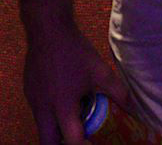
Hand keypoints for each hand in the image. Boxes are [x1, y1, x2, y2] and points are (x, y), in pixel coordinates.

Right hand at [24, 16, 127, 144]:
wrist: (47, 28)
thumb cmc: (74, 50)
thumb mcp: (101, 71)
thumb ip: (118, 93)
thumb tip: (133, 109)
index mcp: (62, 105)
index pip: (71, 140)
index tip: (93, 143)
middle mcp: (43, 106)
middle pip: (47, 141)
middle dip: (63, 144)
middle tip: (79, 139)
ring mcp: (32, 97)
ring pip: (42, 126)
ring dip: (56, 130)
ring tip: (73, 120)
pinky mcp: (28, 89)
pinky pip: (38, 111)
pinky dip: (50, 115)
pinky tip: (62, 101)